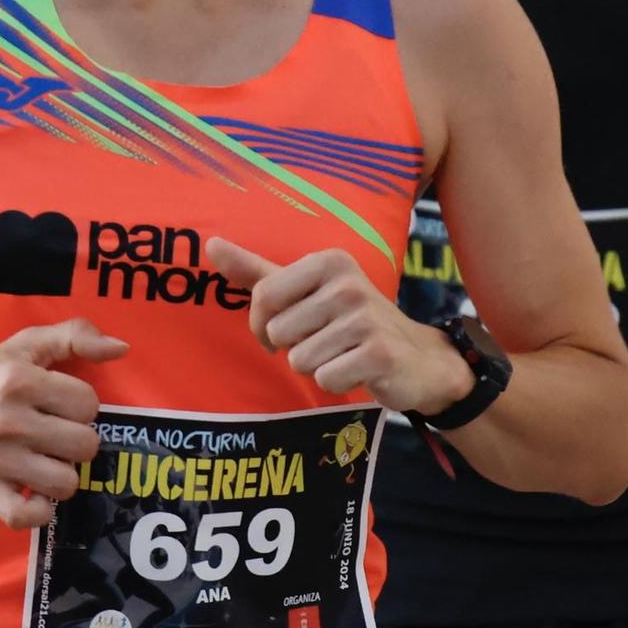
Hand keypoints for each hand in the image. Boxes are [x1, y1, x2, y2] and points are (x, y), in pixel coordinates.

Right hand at [0, 319, 128, 529]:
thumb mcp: (26, 344)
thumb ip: (75, 336)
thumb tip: (121, 348)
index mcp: (20, 380)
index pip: (88, 404)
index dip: (82, 405)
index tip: (63, 406)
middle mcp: (8, 420)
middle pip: (84, 445)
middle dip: (77, 440)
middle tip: (58, 435)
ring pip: (65, 483)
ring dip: (63, 475)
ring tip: (48, 462)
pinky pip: (27, 516)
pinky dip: (39, 510)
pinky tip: (36, 493)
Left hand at [206, 239, 472, 415]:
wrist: (417, 356)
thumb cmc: (351, 321)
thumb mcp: (306, 290)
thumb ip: (257, 271)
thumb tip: (210, 245)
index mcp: (328, 261)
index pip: (263, 296)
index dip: (264, 323)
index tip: (287, 328)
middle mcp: (348, 283)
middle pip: (279, 332)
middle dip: (295, 348)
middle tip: (326, 342)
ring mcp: (365, 318)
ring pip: (300, 360)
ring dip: (317, 367)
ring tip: (343, 355)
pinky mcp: (378, 353)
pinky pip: (325, 378)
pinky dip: (337, 382)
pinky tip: (357, 370)